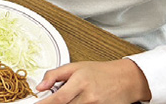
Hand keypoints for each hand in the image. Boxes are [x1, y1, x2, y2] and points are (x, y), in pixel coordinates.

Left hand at [35, 60, 150, 103]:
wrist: (125, 79)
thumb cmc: (100, 72)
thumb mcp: (75, 67)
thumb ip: (55, 75)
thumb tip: (40, 86)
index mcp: (80, 82)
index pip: (58, 99)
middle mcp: (88, 97)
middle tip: (48, 102)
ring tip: (70, 97)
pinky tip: (76, 101)